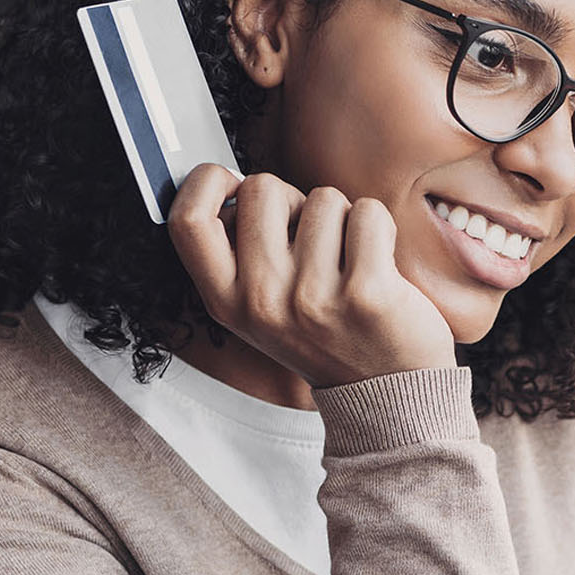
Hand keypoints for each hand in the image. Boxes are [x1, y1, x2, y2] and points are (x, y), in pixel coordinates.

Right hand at [168, 163, 457, 387]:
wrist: (387, 394)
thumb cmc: (327, 335)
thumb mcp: (262, 309)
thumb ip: (241, 254)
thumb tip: (236, 181)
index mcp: (226, 302)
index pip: (187, 221)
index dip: (207, 183)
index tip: (234, 180)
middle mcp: (261, 300)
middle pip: (262, 189)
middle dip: (294, 198)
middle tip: (313, 237)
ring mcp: (312, 298)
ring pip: (323, 198)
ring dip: (342, 219)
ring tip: (349, 263)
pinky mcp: (366, 293)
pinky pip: (368, 214)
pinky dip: (378, 228)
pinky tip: (380, 264)